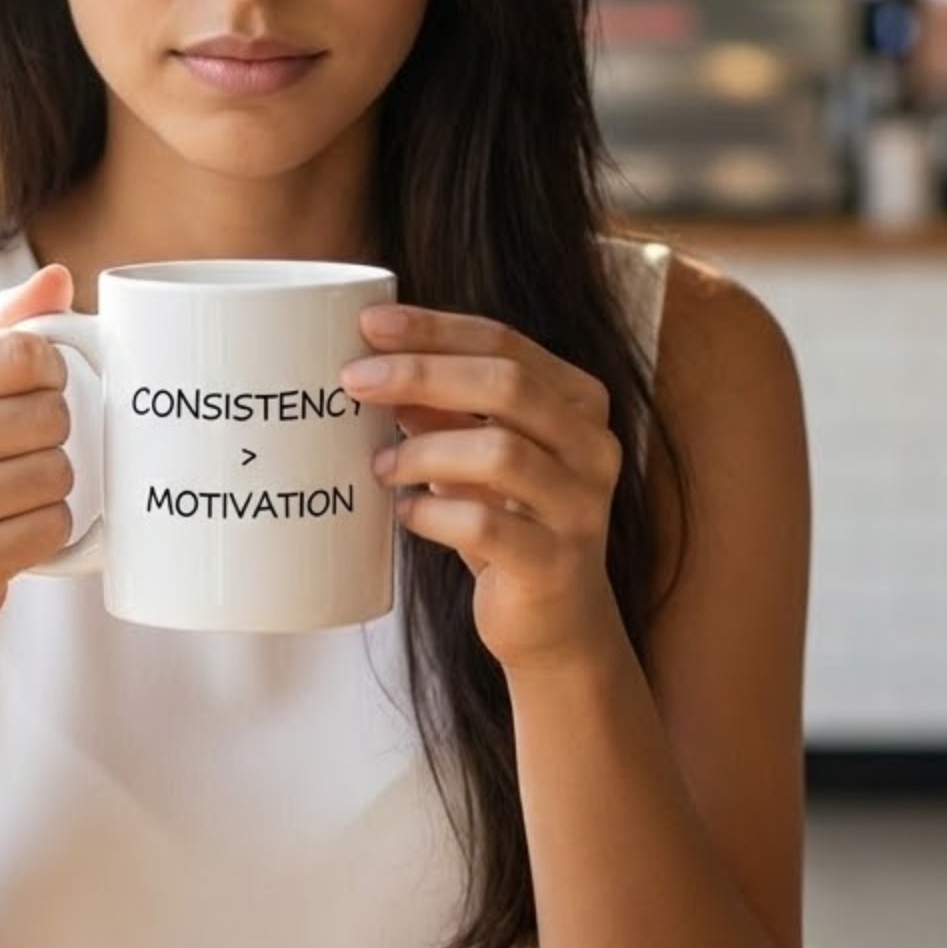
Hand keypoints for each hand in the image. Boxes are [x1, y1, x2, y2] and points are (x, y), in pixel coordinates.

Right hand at [0, 263, 77, 646]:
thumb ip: (1, 330)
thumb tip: (59, 279)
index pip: (25, 354)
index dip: (52, 373)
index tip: (35, 392)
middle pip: (49, 415)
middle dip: (53, 436)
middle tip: (16, 455)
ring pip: (56, 472)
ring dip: (52, 486)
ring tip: (11, 495)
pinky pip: (52, 526)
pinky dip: (49, 529)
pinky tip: (11, 533)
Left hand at [341, 304, 628, 687]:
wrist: (556, 622)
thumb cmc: (510, 521)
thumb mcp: (476, 453)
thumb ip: (440, 409)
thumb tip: (374, 364)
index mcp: (579, 402)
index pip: (505, 343)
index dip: (435, 329)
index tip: (370, 325)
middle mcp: (592, 446)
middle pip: (507, 385)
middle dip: (422, 374)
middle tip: (354, 381)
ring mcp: (581, 507)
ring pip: (499, 453)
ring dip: (422, 452)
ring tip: (379, 465)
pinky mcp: (556, 564)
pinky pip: (485, 526)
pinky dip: (432, 513)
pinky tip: (405, 513)